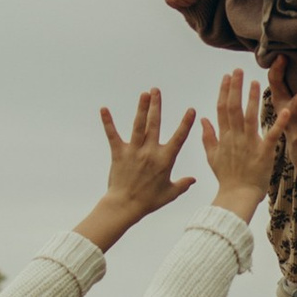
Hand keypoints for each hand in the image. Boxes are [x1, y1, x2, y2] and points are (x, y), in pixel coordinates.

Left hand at [78, 92, 196, 248]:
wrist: (126, 206)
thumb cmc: (149, 201)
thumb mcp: (170, 194)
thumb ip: (183, 184)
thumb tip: (194, 179)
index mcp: (165, 160)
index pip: (179, 138)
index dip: (185, 123)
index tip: (191, 110)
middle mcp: (150, 151)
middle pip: (155, 124)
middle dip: (156, 106)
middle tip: (157, 91)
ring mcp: (134, 151)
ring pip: (138, 125)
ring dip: (141, 108)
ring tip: (144, 94)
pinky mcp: (119, 153)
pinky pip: (112, 135)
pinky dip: (107, 122)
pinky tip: (103, 109)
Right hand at [199, 68, 281, 220]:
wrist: (237, 196)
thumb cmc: (227, 178)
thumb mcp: (212, 157)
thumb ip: (208, 136)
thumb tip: (202, 119)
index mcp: (224, 137)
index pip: (222, 109)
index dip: (224, 91)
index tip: (226, 77)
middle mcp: (235, 137)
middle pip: (234, 108)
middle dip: (236, 87)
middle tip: (238, 70)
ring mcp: (249, 144)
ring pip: (250, 117)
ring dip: (253, 98)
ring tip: (256, 82)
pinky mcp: (264, 153)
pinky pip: (273, 135)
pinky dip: (279, 123)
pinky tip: (286, 110)